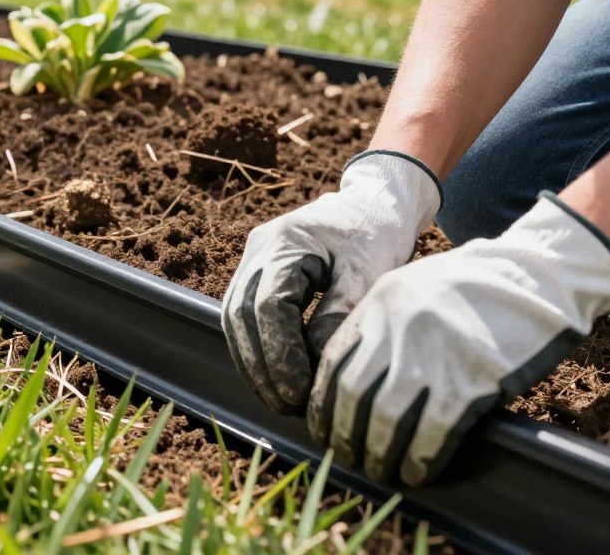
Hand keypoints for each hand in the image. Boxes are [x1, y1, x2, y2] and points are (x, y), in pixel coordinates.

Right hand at [222, 151, 441, 413]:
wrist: (372, 203)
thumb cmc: (375, 234)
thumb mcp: (367, 273)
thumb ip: (338, 315)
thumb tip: (316, 363)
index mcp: (283, 242)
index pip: (268, 307)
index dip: (279, 353)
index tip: (300, 390)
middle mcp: (257, 250)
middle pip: (241, 316)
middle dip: (261, 367)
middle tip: (288, 406)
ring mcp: (251, 261)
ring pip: (234, 321)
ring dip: (254, 364)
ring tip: (282, 400)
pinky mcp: (255, 275)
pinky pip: (243, 318)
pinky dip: (257, 350)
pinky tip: (277, 378)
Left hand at [308, 192, 609, 485]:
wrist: (536, 275)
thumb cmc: (474, 287)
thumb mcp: (413, 288)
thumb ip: (379, 324)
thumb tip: (351, 381)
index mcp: (379, 303)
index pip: (332, 362)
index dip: (322, 403)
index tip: (322, 428)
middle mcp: (398, 328)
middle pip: (352, 394)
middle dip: (344, 434)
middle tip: (347, 458)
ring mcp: (434, 355)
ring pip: (386, 418)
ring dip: (379, 454)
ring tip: (381, 473)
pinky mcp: (471, 380)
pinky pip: (433, 432)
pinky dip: (419, 459)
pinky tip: (416, 473)